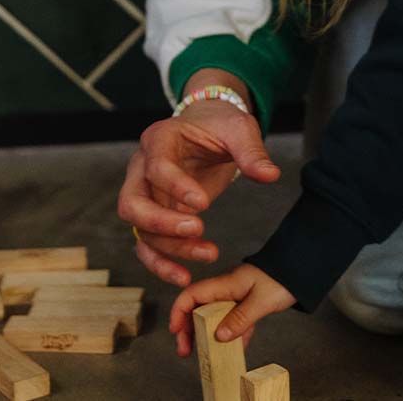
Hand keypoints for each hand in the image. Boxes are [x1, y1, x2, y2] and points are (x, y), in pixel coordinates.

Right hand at [117, 85, 279, 286]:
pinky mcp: (151, 214)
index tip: (204, 204)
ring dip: (170, 248)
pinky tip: (184, 277)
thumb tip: (270, 176)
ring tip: (209, 253)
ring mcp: (142, 193)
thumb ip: (251, 151)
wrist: (207, 128)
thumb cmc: (220, 126)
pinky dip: (160, 263)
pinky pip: (145, 244)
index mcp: (159, 139)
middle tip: (197, 229)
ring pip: (139, 229)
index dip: (177, 187)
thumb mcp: (238, 129)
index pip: (157, 167)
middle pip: (132, 203)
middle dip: (161, 222)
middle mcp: (140, 167)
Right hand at [169, 264, 295, 356]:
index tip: (175, 331)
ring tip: (205, 354)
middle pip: (198, 308)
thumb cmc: (283, 276)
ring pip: (215, 316)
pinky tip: (235, 348)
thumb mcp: (261, 300)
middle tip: (186, 350)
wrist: (304, 265)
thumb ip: (240, 318)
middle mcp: (228, 288)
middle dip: (188, 329)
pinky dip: (232, 334)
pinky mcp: (249, 302)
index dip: (179, 311)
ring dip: (208, 335)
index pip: (192, 294)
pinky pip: (234, 320)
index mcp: (226, 283)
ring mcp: (238, 295)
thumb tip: (218, 336)